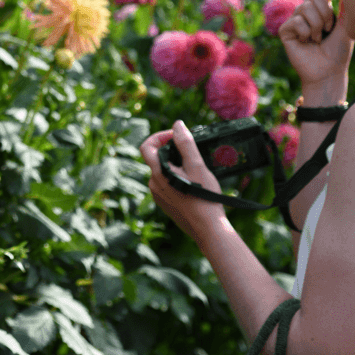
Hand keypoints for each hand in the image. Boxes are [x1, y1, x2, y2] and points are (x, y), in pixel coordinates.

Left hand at [140, 121, 228, 245]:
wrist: (208, 229)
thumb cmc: (203, 197)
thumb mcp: (196, 165)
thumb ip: (185, 143)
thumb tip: (177, 125)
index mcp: (157, 173)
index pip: (146, 146)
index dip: (160, 136)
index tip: (177, 137)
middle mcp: (153, 184)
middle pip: (156, 158)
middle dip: (172, 150)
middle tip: (191, 151)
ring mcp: (159, 196)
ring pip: (163, 172)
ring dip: (176, 165)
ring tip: (196, 167)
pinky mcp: (166, 204)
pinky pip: (168, 185)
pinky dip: (178, 178)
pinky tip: (195, 183)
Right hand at [279, 0, 352, 87]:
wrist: (328, 71)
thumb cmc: (338, 50)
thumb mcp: (345, 23)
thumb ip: (343, 3)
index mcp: (321, 8)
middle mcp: (306, 12)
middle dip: (326, 12)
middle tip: (328, 29)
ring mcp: (294, 20)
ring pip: (305, 8)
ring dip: (317, 26)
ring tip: (318, 39)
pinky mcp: (285, 30)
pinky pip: (296, 21)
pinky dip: (306, 33)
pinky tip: (306, 42)